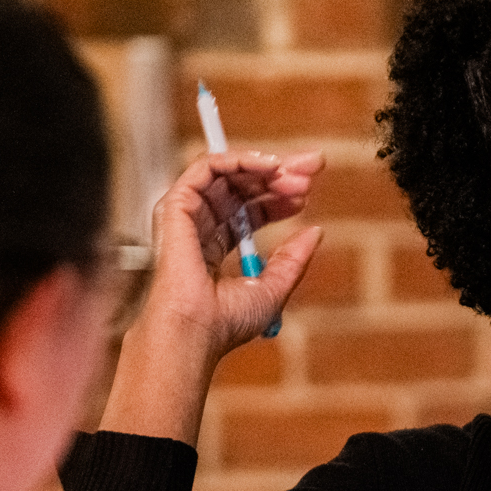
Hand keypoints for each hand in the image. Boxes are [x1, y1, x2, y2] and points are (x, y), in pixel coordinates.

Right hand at [144, 149, 323, 354]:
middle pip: (239, 185)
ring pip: (225, 171)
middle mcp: (198, 227)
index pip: (247, 210)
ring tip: (294, 172)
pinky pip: (206, 167)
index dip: (277, 197)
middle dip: (277, 173)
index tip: (306, 193)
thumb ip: (292, 259)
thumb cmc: (224, 323)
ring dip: (263, 165)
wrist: (195, 331)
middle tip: (312, 169)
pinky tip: (270, 167)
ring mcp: (186, 215)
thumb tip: (314, 231)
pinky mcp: (176, 205)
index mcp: (215, 246)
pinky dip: (239, 159)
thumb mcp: (272, 288)